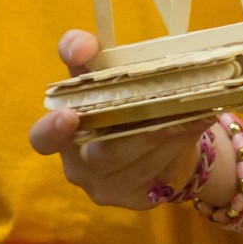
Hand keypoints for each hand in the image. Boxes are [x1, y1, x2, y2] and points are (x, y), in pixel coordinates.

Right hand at [26, 30, 210, 209]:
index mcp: (61, 134)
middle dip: (142, 130)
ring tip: (199, 108)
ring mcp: (107, 188)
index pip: (43, 139)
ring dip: (172, 133)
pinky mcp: (137, 199)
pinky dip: (181, 146)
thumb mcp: (102, 75)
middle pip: (106, 154)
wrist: (153, 143)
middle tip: (168, 105)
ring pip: (141, 163)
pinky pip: (161, 174)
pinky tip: (197, 125)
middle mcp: (79, 167)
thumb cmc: (118, 103)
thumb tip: (84, 44)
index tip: (68, 115)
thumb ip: (89, 56)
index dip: (52, 129)